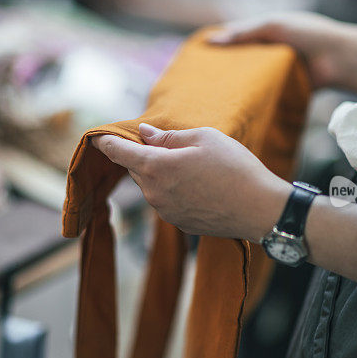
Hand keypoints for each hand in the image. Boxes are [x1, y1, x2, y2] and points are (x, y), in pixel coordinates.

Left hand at [92, 124, 290, 241]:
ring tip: (191, 164)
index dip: (105, 141)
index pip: (117, 152)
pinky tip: (198, 184)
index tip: (96, 136)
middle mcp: (154, 192)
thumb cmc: (235, 167)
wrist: (260, 209)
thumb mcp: (204, 137)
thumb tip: (144, 134)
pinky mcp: (178, 223)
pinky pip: (166, 200)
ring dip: (159, 173)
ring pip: (151, 185)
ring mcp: (165, 211)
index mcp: (155, 166)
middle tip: (162, 143)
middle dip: (141, 154)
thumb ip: (168, 137)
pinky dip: (172, 189)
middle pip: (135, 168)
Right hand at [209, 12, 356, 93]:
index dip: (219, 44)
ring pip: (253, 76)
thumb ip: (242, 33)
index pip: (238, 35)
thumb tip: (209, 41)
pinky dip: (254, 95)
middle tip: (201, 80)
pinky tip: (237, 103)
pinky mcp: (287, 86)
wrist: (340, 59)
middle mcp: (273, 48)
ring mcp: (280, 68)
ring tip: (214, 95)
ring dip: (239, 83)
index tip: (198, 56)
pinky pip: (266, 91)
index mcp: (269, 29)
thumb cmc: (308, 35)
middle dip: (226, 68)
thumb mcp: (272, 26)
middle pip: (243, 58)